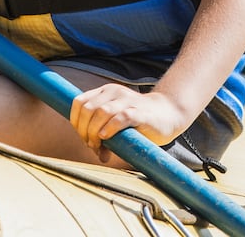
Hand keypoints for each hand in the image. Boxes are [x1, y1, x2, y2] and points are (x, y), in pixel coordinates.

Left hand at [70, 83, 187, 159]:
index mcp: (106, 92)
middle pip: (87, 110)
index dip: (76, 122)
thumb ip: (103, 133)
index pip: (79, 102)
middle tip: (92, 145)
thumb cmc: (139, 121)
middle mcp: (115, 93)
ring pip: (101, 113)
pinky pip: (120, 117)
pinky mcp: (140, 113)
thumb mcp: (116, 121)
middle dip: (84, 131)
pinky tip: (107, 137)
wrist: (168, 114)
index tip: (83, 137)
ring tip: (99, 146)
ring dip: (94, 132)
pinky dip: (110, 128)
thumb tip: (97, 152)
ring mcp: (128, 101)